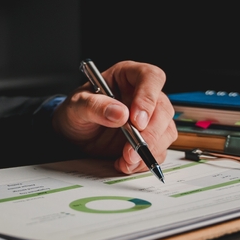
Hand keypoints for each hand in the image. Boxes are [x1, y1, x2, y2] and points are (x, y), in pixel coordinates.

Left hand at [51, 61, 176, 173]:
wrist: (73, 134)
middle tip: (131, 149)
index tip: (136, 120)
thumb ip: (94, 106)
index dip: (148, 98)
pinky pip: (159, 150)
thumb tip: (120, 113)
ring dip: (149, 150)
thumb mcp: (76, 106)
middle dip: (150, 133)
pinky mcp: (149, 138)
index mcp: (128, 76)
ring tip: (126, 160)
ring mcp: (149, 117)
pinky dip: (144, 161)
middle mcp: (143, 95)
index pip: (150, 77)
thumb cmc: (76, 111)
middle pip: (163, 109)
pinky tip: (125, 164)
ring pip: (166, 131)